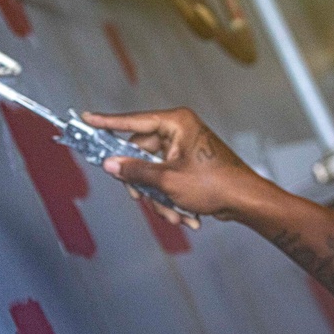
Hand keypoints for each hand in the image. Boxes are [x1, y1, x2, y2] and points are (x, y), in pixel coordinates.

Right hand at [81, 108, 266, 228]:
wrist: (246, 201)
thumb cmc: (215, 184)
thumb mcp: (168, 180)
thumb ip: (135, 171)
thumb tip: (110, 164)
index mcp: (176, 123)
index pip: (133, 121)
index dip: (107, 123)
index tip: (86, 118)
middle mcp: (179, 131)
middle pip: (140, 155)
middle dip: (143, 185)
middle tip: (141, 198)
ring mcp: (184, 148)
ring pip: (153, 173)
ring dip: (159, 198)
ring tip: (175, 215)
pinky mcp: (189, 165)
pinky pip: (167, 181)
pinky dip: (171, 199)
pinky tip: (185, 216)